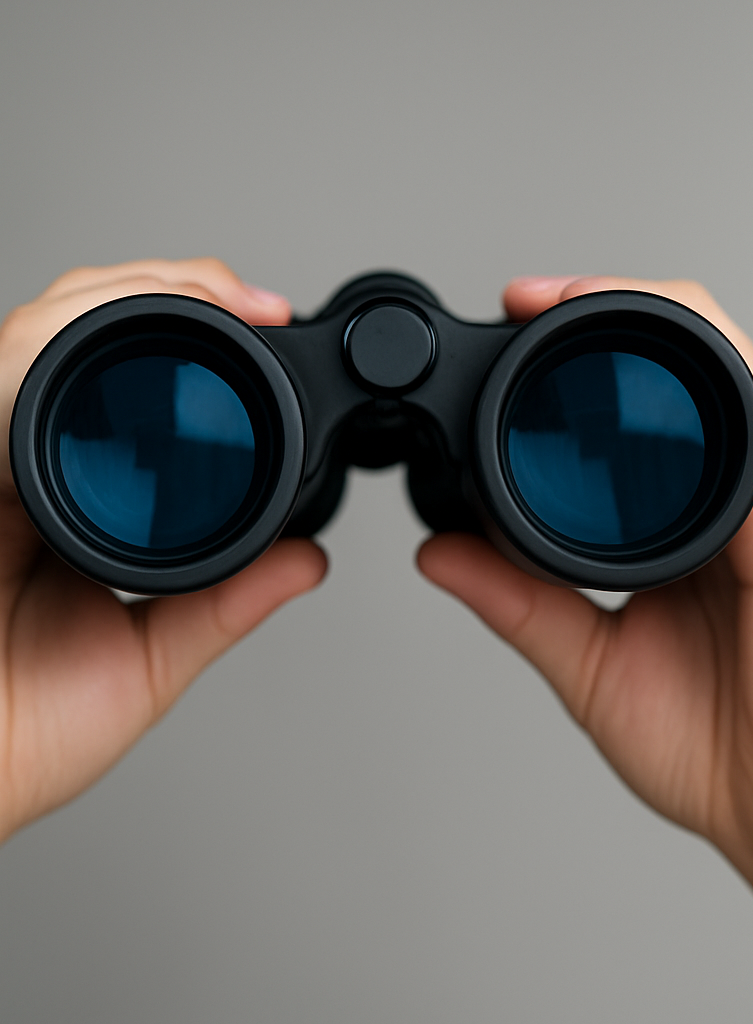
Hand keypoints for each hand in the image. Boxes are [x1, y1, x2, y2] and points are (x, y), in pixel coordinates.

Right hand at [0, 259, 326, 843]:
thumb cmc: (21, 736)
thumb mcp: (144, 659)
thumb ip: (221, 603)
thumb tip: (306, 560)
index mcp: (57, 504)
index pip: (113, 392)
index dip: (182, 340)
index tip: (263, 328)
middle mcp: (10, 470)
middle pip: (67, 336)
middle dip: (159, 291)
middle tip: (247, 298)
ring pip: (26, 334)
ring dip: (117, 298)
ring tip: (205, 289)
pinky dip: (41, 348)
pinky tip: (101, 330)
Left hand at [417, 275, 752, 899]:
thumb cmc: (711, 748)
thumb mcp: (589, 664)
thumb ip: (522, 602)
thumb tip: (441, 550)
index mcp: (685, 529)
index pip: (638, 419)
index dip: (571, 366)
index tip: (493, 347)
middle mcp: (732, 502)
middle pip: (685, 369)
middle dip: (601, 313)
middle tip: (515, 303)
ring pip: (725, 363)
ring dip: (642, 315)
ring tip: (555, 301)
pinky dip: (703, 358)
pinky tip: (642, 340)